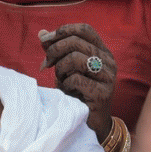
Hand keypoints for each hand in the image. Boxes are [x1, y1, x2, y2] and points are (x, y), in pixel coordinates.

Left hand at [40, 24, 116, 139]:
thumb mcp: (66, 68)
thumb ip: (57, 50)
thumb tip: (42, 33)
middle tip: (46, 64)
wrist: (90, 122)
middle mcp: (109, 61)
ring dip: (60, 69)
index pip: (85, 29)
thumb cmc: (77, 93)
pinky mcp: (102, 93)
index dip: (63, 31)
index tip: (46, 41)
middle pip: (76, 42)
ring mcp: (108, 77)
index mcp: (102, 51)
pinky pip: (76, 79)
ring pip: (75, 58)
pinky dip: (65, 84)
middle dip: (55, 50)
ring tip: (61, 80)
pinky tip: (68, 92)